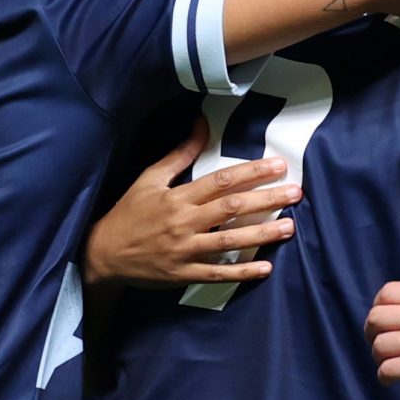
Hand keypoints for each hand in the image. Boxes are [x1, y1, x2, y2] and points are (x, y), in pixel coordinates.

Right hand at [84, 121, 300, 287]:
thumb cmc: (129, 213)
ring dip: (261, 235)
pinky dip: (242, 273)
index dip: (251, 173)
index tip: (277, 165)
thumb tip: (201, 125)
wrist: (103, 254)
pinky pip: (217, 274)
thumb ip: (179, 155)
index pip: (221, 181)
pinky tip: (265, 268)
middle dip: (266, 199)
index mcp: (177, 197)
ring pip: (229, 242)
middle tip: (295, 192)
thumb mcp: (149, 179)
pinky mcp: (183, 274)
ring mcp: (184, 251)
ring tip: (290, 227)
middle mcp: (183, 223)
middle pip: (231, 209)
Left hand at [367, 281, 399, 390]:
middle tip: (377, 342)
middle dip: (371, 332)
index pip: (386, 293)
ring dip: (378, 356)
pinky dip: (384, 377)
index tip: (381, 318)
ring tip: (386, 363)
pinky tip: (389, 380)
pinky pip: (386, 370)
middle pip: (375, 319)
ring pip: (378, 346)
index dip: (378, 306)